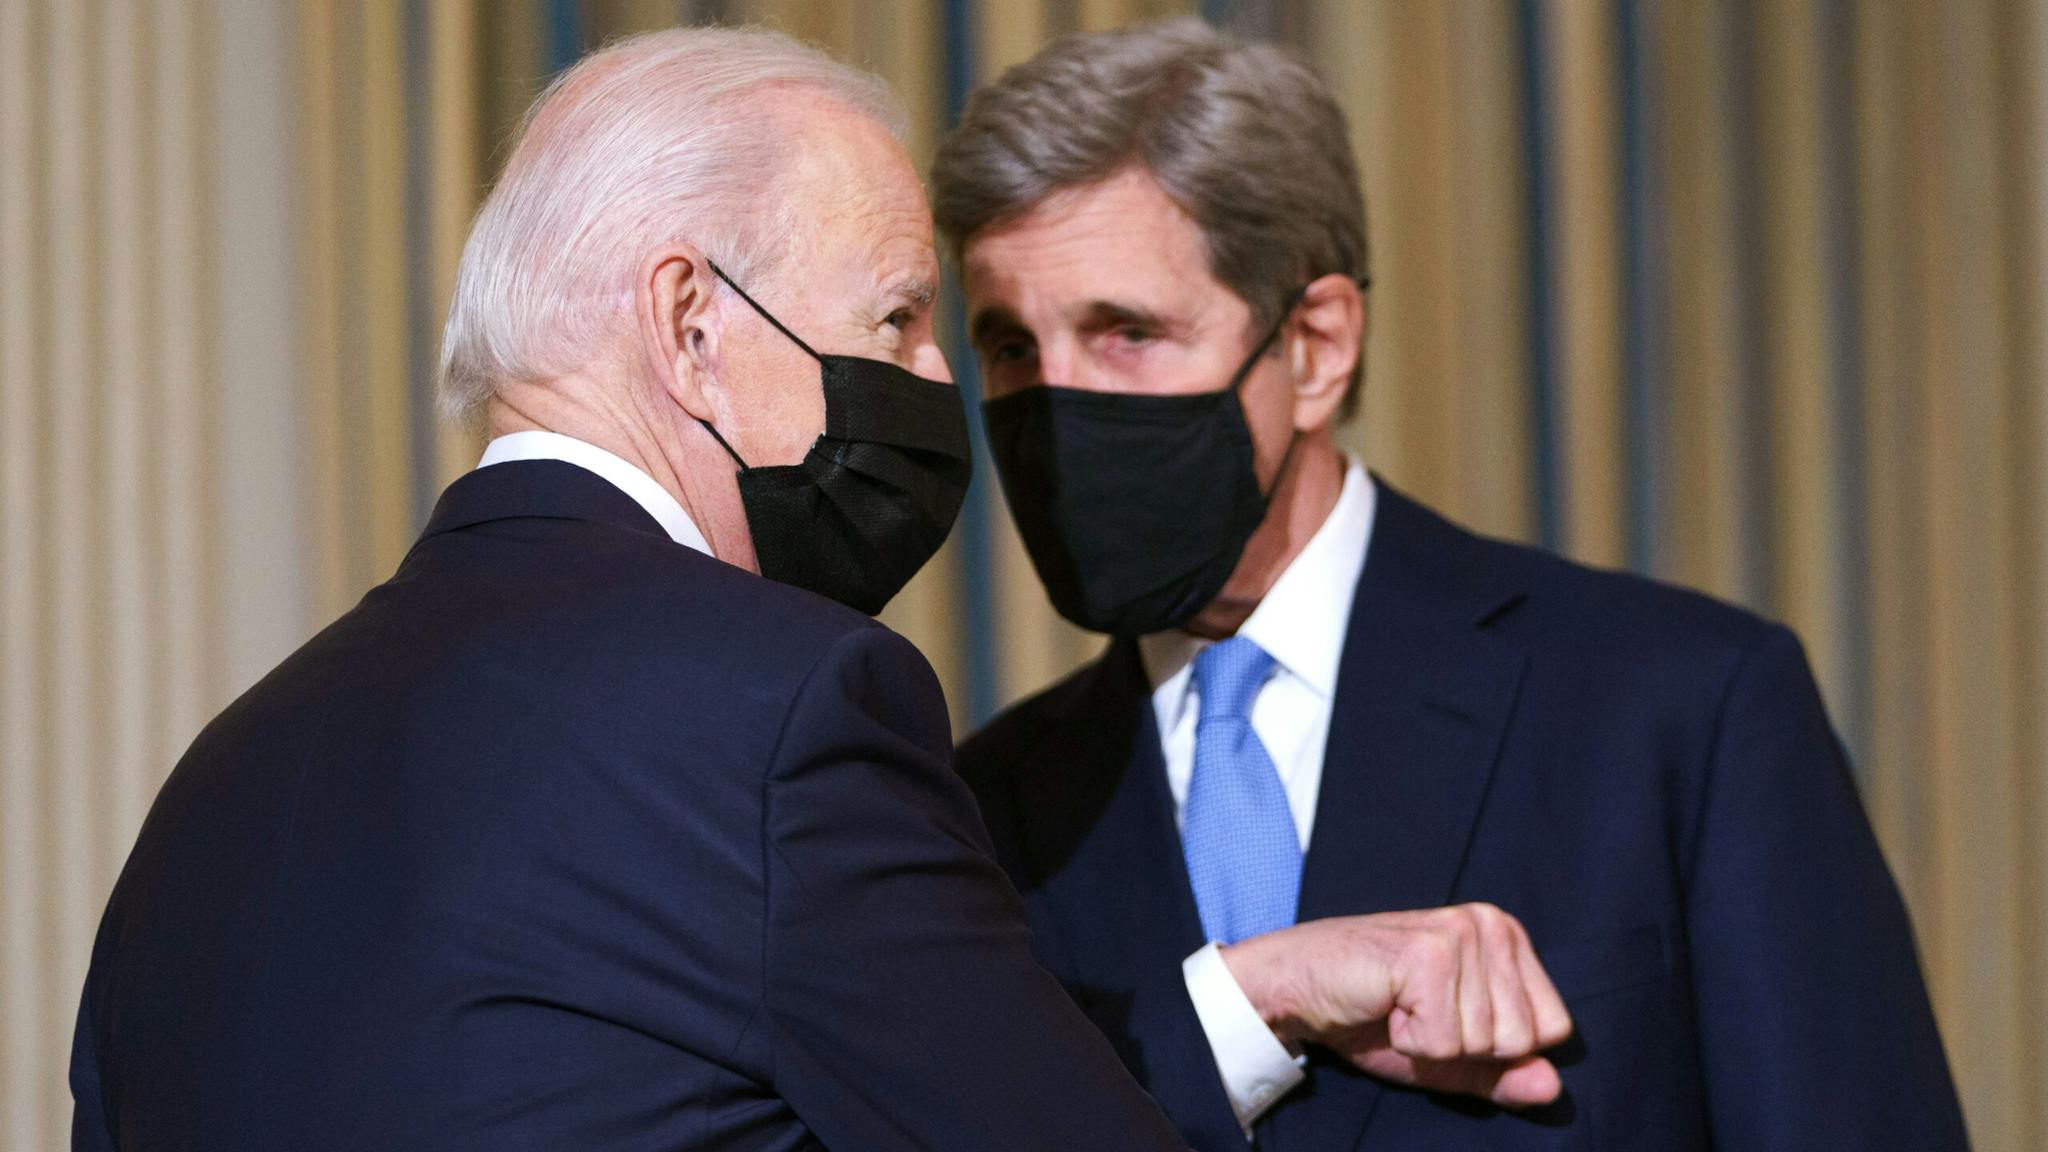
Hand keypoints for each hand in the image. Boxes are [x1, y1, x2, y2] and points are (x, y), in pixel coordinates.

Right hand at [1219, 904, 1573, 1107]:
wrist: (1295, 986)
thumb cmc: (1371, 1016)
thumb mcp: (1447, 1055)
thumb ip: (1502, 1073)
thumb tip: (1554, 1088)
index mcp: (1508, 937)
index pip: (1554, 1029)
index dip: (1497, 1048)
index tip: (1444, 1018)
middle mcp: (1492, 924)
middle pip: (1522, 1039)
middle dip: (1465, 1047)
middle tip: (1415, 1012)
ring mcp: (1461, 933)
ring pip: (1485, 1042)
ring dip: (1433, 1043)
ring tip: (1398, 1006)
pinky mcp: (1428, 953)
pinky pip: (1445, 1041)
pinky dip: (1410, 1041)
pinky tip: (1385, 1006)